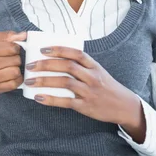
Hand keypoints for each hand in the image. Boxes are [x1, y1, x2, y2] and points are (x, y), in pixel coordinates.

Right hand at [0, 30, 26, 97]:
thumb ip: (7, 36)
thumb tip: (23, 35)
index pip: (10, 47)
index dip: (16, 48)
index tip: (12, 50)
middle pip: (15, 60)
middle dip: (17, 58)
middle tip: (11, 60)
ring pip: (16, 71)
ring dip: (17, 69)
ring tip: (11, 67)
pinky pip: (15, 83)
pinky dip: (17, 79)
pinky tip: (12, 76)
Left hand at [24, 46, 145, 141]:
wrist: (125, 106)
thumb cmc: (106, 86)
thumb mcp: (98, 71)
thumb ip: (81, 66)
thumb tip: (54, 60)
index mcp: (94, 66)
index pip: (75, 53)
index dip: (58, 50)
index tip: (42, 49)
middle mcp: (92, 77)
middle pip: (67, 66)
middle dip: (46, 64)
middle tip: (30, 65)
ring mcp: (89, 91)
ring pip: (65, 83)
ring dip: (45, 81)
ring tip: (30, 81)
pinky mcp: (86, 106)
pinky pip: (66, 102)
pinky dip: (51, 99)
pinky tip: (38, 97)